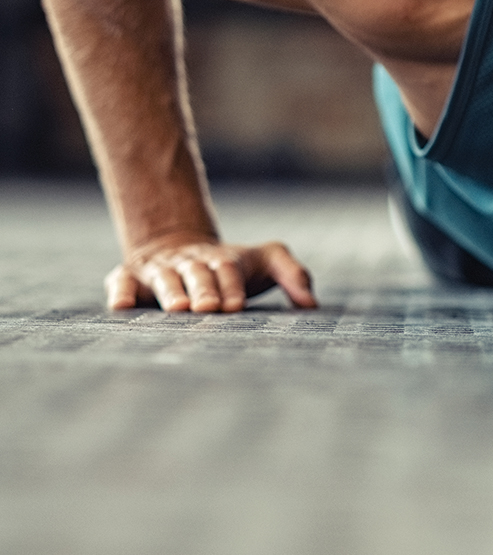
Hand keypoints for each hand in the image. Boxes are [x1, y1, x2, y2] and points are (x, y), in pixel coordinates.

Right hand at [105, 236, 316, 312]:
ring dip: (169, 292)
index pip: (230, 271)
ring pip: (164, 278)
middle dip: (203, 290)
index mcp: (224, 261)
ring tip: (176, 309)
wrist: (181, 245)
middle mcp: (191, 263)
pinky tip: (120, 306)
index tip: (235, 306)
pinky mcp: (130, 278)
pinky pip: (121, 282)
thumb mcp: (268, 261)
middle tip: (208, 308)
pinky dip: (119, 292)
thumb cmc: (235, 267)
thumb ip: (294, 275)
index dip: (232, 287)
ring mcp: (160, 270)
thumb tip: (312, 305)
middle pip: (198, 273)